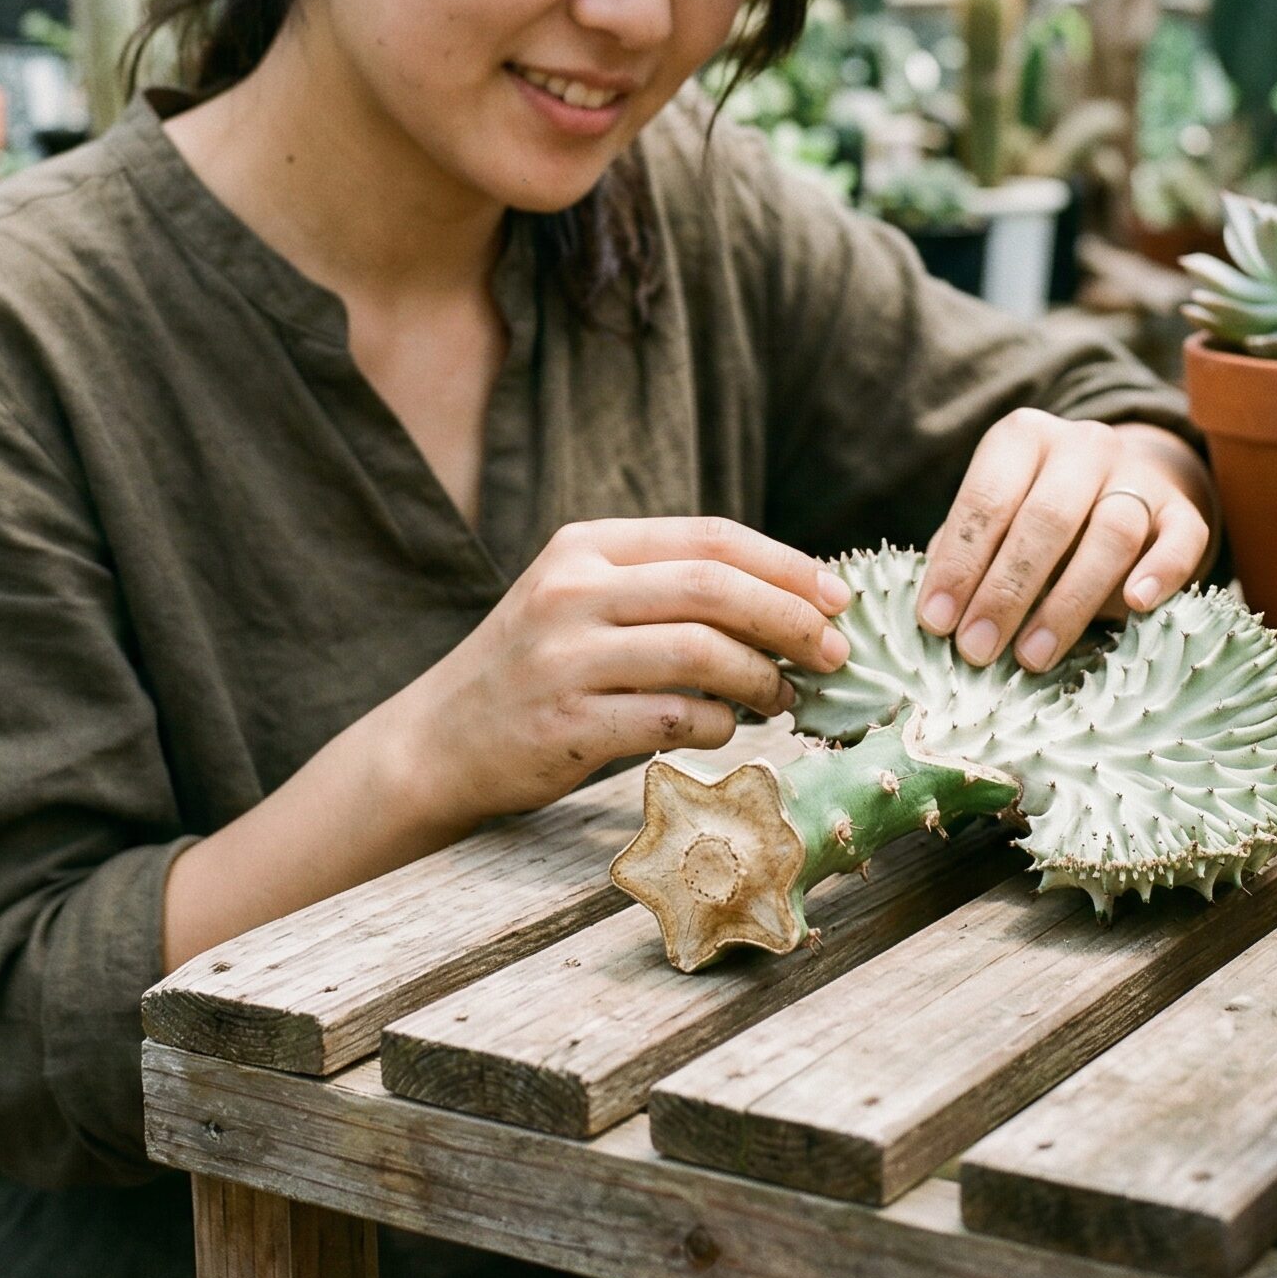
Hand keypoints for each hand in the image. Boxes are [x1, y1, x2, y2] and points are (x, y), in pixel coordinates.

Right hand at [399, 516, 853, 822]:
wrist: (439, 740)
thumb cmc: (536, 670)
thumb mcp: (582, 600)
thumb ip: (663, 588)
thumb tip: (788, 600)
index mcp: (586, 545)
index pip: (709, 537)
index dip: (786, 565)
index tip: (837, 597)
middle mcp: (572, 590)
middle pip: (713, 587)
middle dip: (790, 618)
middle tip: (834, 651)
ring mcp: (564, 656)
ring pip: (700, 652)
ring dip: (761, 677)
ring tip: (784, 696)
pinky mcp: (564, 723)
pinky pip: (671, 719)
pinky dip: (717, 725)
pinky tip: (726, 729)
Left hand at [915, 413, 1214, 674]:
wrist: (1120, 479)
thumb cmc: (1032, 511)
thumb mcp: (993, 518)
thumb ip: (963, 554)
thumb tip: (940, 615)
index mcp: (1022, 438)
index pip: (986, 500)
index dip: (959, 564)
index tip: (937, 622)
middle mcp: (1082, 445)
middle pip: (1047, 519)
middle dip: (1006, 591)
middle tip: (978, 648)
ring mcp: (1138, 474)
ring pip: (1113, 533)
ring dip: (1068, 602)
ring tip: (1031, 656)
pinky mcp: (1183, 508)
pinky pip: (1182, 538)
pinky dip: (1161, 572)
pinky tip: (1135, 605)